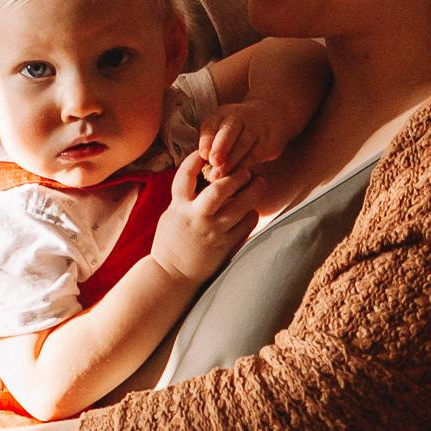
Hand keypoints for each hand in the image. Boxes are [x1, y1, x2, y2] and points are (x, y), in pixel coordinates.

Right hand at [155, 146, 260, 284]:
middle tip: (247, 170)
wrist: (172, 276)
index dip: (194, 159)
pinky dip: (251, 215)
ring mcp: (213, 232)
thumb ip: (185, 197)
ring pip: (241, 206)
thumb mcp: (171, 215)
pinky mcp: (226, 246)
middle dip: (237, 175)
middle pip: (221, 188)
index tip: (205, 154)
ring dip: (253, 191)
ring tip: (260, 183)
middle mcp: (197, 218)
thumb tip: (201, 177)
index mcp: (179, 207)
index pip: (185, 175)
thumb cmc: (171, 243)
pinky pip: (246, 225)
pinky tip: (251, 210)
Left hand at [201, 97, 282, 185]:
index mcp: (220, 114)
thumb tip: (195, 166)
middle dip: (221, 146)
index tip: (203, 155)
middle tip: (214, 161)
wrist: (270, 116)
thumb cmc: (236, 129)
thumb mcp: (220, 128)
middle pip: (229, 130)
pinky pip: (255, 155)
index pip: (211, 124)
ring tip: (221, 175)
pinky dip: (245, 166)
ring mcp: (255, 128)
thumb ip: (209, 143)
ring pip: (243, 143)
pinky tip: (238, 176)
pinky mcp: (267, 141)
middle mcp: (238, 118)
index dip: (207, 140)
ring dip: (232, 160)